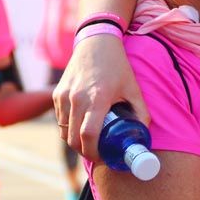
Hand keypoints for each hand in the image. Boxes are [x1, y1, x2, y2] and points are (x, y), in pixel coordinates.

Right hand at [53, 35, 147, 162]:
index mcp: (97, 98)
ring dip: (74, 141)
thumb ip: (141, 112)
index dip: (94, 152)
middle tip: (98, 153)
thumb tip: (143, 135)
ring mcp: (63, 96)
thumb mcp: (133, 88)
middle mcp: (76, 98)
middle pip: (73, 139)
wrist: (96, 42)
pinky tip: (81, 126)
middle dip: (84, 151)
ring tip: (89, 142)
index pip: (88, 135)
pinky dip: (68, 128)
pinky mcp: (56, 93)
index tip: (103, 157)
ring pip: (63, 131)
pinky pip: (59, 119)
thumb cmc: (117, 66)